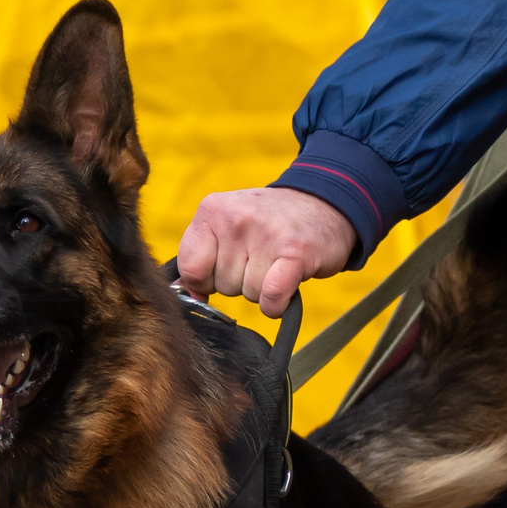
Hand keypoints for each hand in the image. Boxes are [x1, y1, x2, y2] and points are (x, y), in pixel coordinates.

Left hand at [176, 188, 356, 317]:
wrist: (325, 203)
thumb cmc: (269, 223)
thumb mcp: (227, 224)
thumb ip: (201, 255)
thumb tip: (182, 292)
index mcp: (212, 210)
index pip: (190, 268)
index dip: (206, 280)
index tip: (224, 269)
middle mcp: (236, 219)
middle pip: (222, 286)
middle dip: (240, 282)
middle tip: (260, 260)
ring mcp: (266, 235)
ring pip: (248, 295)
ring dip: (262, 290)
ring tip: (276, 264)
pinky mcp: (295, 254)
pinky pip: (270, 297)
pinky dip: (276, 304)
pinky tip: (284, 289)